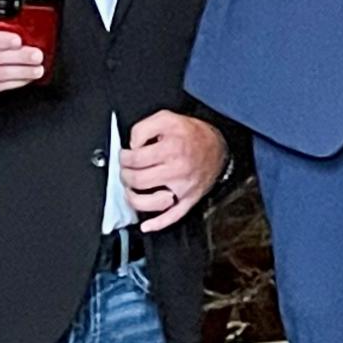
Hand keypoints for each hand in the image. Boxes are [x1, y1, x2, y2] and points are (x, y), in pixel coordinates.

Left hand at [119, 111, 228, 232]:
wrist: (218, 147)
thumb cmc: (192, 134)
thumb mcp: (167, 118)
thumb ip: (145, 127)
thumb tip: (132, 145)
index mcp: (171, 147)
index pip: (135, 158)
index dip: (124, 156)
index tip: (125, 155)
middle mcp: (177, 169)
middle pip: (137, 180)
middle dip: (125, 175)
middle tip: (126, 169)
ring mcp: (182, 188)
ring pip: (148, 202)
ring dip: (132, 197)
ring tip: (131, 188)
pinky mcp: (188, 200)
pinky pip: (171, 217)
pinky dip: (156, 224)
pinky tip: (146, 225)